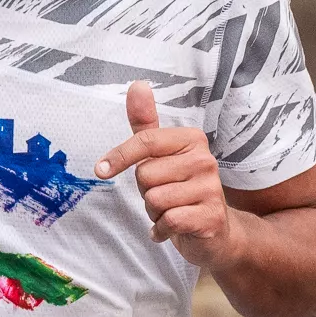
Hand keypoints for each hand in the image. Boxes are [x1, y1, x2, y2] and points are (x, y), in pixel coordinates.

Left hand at [94, 81, 233, 267]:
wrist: (215, 231)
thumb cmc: (181, 189)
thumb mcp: (161, 155)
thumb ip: (146, 124)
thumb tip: (137, 85)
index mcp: (192, 139)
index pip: (146, 141)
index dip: (119, 156)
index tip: (100, 169)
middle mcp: (205, 160)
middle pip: (145, 175)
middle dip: (146, 191)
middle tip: (165, 195)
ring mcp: (211, 189)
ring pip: (154, 199)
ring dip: (154, 212)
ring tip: (171, 210)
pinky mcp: (211, 216)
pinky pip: (168, 221)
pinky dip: (162, 229)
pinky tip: (174, 227)